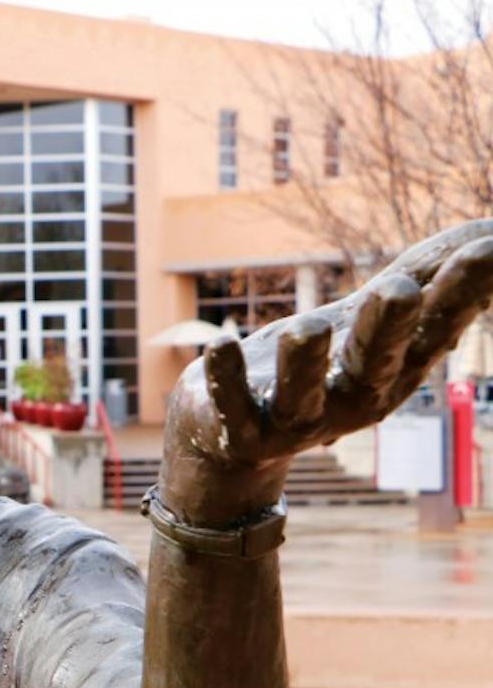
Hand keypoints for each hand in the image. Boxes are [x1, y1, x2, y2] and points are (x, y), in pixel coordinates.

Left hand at [163, 222, 492, 522]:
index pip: (434, 325)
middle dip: (388, 327)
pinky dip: (226, 379)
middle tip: (400, 290)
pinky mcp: (241, 429)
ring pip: (303, 392)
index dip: (461, 292)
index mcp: (395, 366)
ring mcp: (297, 419)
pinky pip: (233, 406)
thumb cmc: (319, 363)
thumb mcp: (375, 318)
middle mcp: (354, 397)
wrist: (234, 440)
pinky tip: (221, 345)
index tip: (486, 247)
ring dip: (305, 361)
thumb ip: (432, 273)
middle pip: (375, 362)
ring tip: (306, 327)